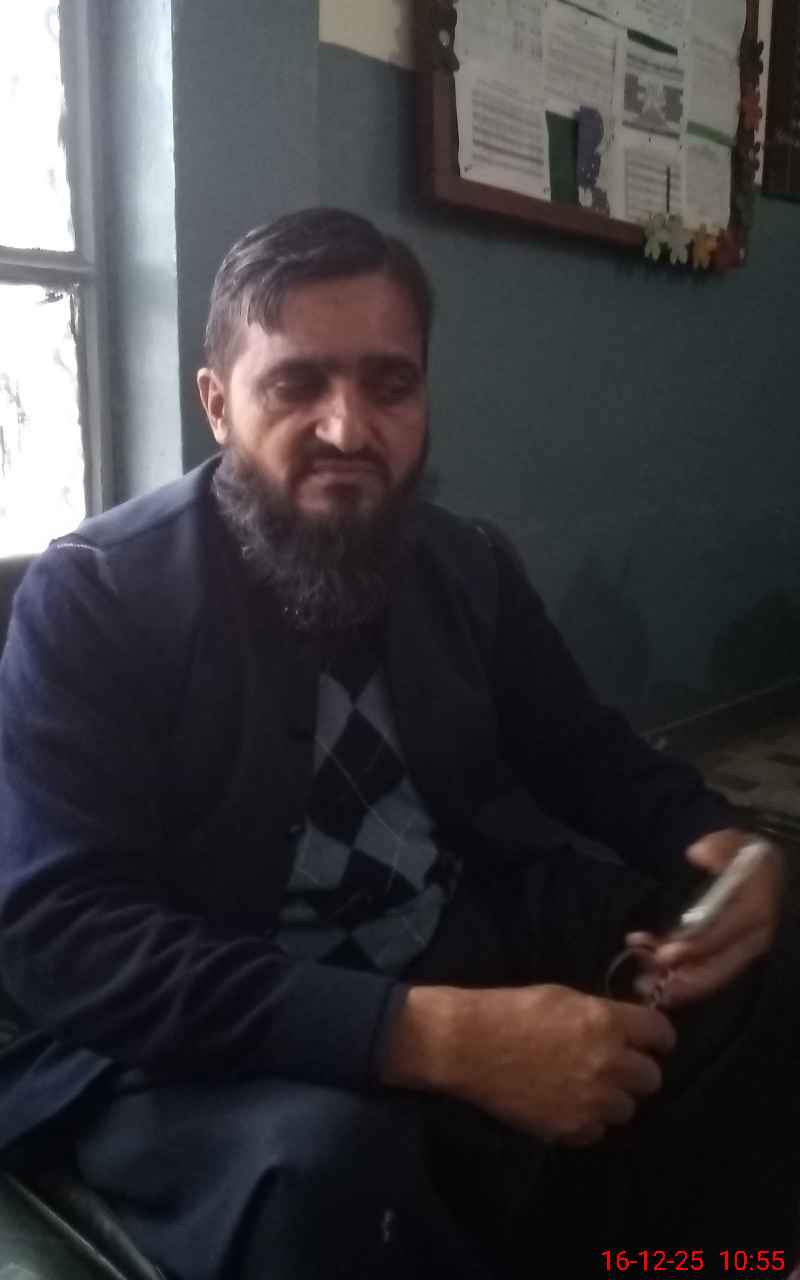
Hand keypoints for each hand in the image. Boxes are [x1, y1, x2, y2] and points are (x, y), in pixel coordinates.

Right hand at [448, 983, 674, 1146]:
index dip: (656, 1036)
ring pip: (627, 1108)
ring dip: (612, 1097)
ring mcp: (590, 1101)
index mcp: (606, 1023)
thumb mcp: (564, 997)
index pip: (661, 1034)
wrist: (468, 1045)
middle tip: (612, 1064)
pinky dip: (586, 1119)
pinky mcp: (570, 1128)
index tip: (648, 1041)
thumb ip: (601, 1016)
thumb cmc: (512, 1010)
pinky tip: (564, 1102)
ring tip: (585, 1085)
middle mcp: (608, 1064)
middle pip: (651, 1078)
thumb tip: (627, 1029)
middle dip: (635, 1069)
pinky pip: (597, 1130)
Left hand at [625, 829, 784, 1008]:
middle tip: (643, 982)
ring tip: (640, 981)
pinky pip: (705, 973)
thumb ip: (719, 847)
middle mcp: (751, 939)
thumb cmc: (744, 856)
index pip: (721, 934)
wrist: (764, 870)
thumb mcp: (734, 843)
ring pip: (708, 976)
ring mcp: (741, 952)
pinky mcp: (730, 957)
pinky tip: (651, 974)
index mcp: (753, 911)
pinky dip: (679, 977)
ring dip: (674, 982)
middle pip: (715, 968)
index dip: (692, 947)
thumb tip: (698, 853)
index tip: (663, 954)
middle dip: (679, 980)